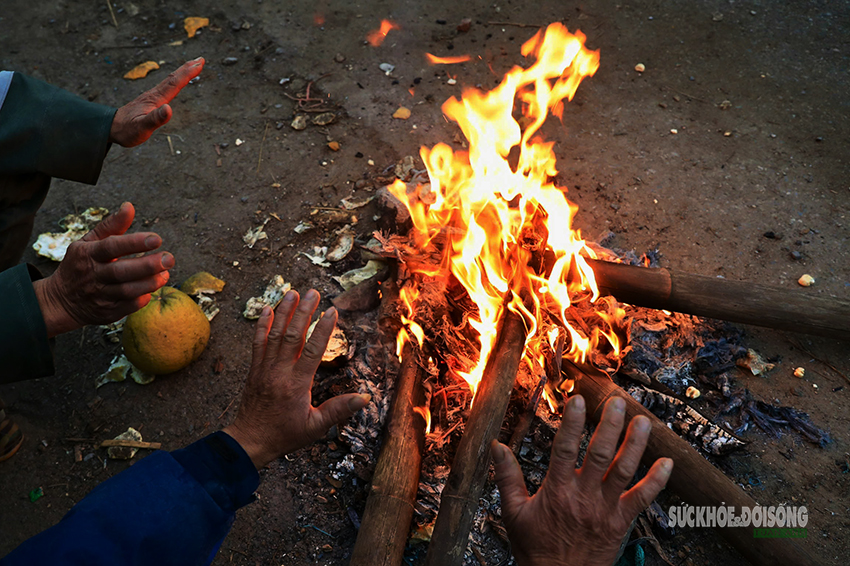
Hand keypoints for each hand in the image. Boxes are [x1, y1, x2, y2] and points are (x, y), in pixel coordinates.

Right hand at [33, 202, 172, 336]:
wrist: (61, 300)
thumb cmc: (80, 265)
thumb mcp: (89, 241)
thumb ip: (111, 225)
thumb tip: (129, 207)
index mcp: (88, 254)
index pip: (112, 246)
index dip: (135, 243)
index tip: (157, 239)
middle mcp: (93, 275)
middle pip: (122, 271)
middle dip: (148, 265)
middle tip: (169, 258)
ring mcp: (99, 295)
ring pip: (127, 291)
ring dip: (150, 283)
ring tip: (165, 274)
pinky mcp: (107, 312)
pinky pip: (128, 307)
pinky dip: (142, 299)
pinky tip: (152, 290)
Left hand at [109, 57, 204, 146]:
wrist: (111, 127)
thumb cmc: (127, 130)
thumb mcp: (142, 127)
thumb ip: (155, 118)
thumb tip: (169, 109)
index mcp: (155, 99)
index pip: (174, 84)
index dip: (187, 74)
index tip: (199, 64)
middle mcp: (154, 94)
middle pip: (173, 78)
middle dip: (187, 68)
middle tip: (200, 59)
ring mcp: (152, 96)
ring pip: (170, 81)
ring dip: (182, 73)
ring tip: (192, 67)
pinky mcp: (150, 100)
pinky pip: (166, 87)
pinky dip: (175, 81)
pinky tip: (176, 82)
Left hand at [223, 290, 370, 468]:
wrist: (250, 441)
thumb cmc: (284, 435)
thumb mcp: (315, 427)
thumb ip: (339, 409)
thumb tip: (365, 398)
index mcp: (296, 385)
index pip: (312, 351)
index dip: (323, 329)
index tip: (332, 311)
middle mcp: (279, 372)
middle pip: (292, 336)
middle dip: (303, 312)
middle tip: (313, 292)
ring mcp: (264, 369)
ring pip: (274, 334)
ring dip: (284, 312)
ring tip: (293, 292)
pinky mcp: (254, 369)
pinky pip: (257, 343)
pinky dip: (262, 325)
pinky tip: (267, 309)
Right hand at [492, 395, 672, 565]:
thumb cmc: (535, 549)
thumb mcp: (513, 512)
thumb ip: (507, 477)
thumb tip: (496, 447)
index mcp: (556, 490)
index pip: (565, 449)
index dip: (572, 423)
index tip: (578, 400)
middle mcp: (583, 496)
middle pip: (600, 454)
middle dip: (610, 425)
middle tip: (619, 402)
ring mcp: (604, 509)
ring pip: (624, 471)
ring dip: (635, 445)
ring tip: (643, 422)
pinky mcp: (620, 523)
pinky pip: (642, 499)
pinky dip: (656, 481)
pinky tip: (667, 462)